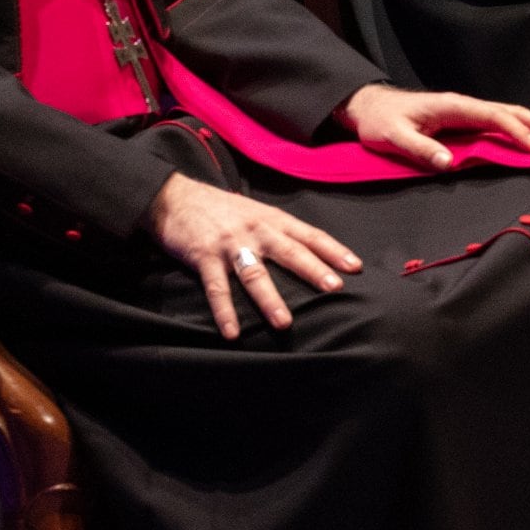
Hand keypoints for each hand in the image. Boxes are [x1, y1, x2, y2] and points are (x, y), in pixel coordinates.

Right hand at [148, 172, 362, 338]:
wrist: (174, 196)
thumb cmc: (221, 209)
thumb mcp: (256, 212)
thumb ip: (280, 233)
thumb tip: (312, 256)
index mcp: (272, 219)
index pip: (309, 234)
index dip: (333, 250)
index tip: (355, 267)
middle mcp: (255, 230)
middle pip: (289, 251)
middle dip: (313, 270)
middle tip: (334, 289)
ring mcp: (230, 244)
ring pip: (254, 273)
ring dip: (269, 299)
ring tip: (285, 323)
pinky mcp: (204, 257)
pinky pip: (217, 288)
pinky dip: (225, 311)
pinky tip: (233, 333)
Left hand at [341, 83, 529, 170]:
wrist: (370, 107)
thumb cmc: (381, 122)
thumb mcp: (393, 137)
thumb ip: (420, 149)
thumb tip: (449, 163)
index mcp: (452, 106)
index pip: (493, 116)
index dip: (516, 131)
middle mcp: (464, 106)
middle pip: (511, 111)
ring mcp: (466, 112)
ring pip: (509, 115)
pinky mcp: (465, 121)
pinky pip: (499, 124)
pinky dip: (521, 130)